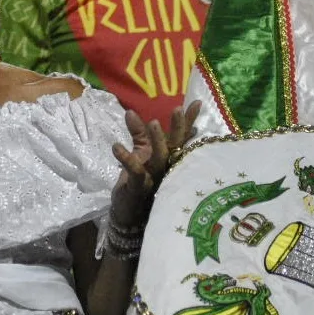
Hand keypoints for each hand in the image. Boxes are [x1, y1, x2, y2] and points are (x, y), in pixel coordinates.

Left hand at [110, 100, 200, 224]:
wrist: (127, 212)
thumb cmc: (137, 181)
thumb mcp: (139, 154)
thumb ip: (137, 134)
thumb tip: (130, 111)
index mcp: (168, 158)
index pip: (179, 138)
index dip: (188, 122)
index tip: (197, 102)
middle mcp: (166, 168)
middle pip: (175, 146)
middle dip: (178, 128)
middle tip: (177, 109)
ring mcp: (154, 178)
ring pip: (160, 158)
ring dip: (156, 140)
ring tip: (152, 122)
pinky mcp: (138, 187)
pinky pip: (135, 172)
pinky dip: (126, 158)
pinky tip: (116, 146)